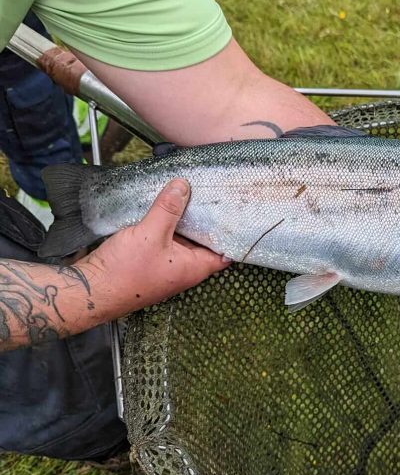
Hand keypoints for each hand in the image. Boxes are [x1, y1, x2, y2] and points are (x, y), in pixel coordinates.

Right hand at [76, 179, 229, 320]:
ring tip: (185, 192)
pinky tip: (159, 205)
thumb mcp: (151, 233)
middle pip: (201, 240)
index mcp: (194, 268)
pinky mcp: (147, 259)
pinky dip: (162, 224)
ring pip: (179, 237)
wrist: (91, 288)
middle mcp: (183, 268)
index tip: (234, 211)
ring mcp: (165, 264)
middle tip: (210, 193)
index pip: (224, 251)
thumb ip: (168, 208)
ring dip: (180, 219)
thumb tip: (183, 186)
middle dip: (204, 219)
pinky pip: (161, 238)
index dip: (230, 232)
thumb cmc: (125, 272)